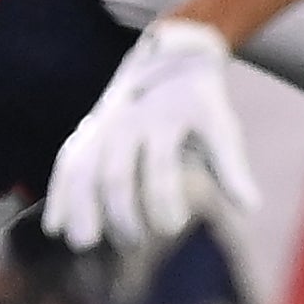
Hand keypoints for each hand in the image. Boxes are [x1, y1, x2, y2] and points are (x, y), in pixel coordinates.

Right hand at [43, 18, 260, 250]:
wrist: (164, 60)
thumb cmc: (198, 104)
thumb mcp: (220, 126)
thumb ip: (231, 166)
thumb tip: (250, 208)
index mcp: (160, 119)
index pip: (159, 166)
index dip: (164, 200)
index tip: (173, 228)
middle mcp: (125, 123)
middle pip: (115, 173)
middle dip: (121, 212)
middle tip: (134, 243)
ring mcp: (100, 127)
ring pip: (82, 170)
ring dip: (80, 208)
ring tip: (83, 243)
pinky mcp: (86, 134)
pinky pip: (67, 166)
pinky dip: (59, 196)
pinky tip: (53, 228)